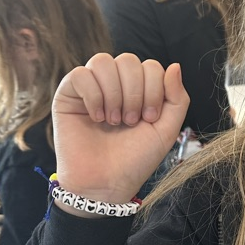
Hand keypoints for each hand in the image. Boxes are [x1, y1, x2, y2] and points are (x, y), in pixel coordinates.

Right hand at [52, 53, 189, 203]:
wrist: (106, 184)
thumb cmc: (135, 159)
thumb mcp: (166, 130)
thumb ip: (177, 98)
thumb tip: (174, 65)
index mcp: (139, 90)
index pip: (150, 66)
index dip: (153, 89)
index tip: (149, 119)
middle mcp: (115, 85)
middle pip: (128, 60)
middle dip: (134, 92)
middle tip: (130, 121)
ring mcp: (91, 87)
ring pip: (102, 61)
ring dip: (114, 94)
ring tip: (114, 121)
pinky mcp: (68, 94)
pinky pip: (80, 74)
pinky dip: (93, 96)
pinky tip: (97, 118)